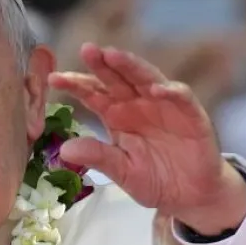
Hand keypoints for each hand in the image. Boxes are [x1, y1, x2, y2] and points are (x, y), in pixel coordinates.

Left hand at [49, 44, 245, 231]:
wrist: (190, 195)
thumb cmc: (155, 180)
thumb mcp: (123, 173)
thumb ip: (99, 158)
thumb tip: (65, 150)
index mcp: (118, 116)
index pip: (94, 94)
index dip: (76, 85)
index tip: (54, 79)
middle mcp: (138, 104)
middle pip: (118, 78)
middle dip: (102, 63)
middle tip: (87, 49)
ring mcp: (165, 105)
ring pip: (146, 78)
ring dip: (131, 66)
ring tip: (113, 55)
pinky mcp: (191, 114)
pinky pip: (181, 97)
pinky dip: (171, 91)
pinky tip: (157, 89)